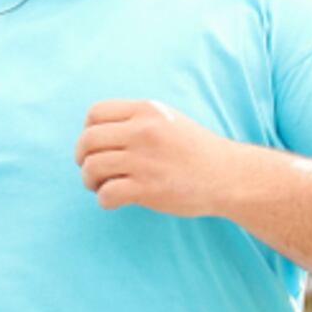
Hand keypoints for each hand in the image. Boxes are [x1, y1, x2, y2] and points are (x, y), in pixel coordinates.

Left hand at [75, 98, 248, 217]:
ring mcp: (145, 160)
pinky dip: (104, 200)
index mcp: (147, 110)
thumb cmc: (196, 151)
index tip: (99, 147)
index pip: (94, 113)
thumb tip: (94, 132)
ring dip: (90, 181)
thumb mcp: (168, 120)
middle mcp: (143, 131)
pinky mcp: (149, 188)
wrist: (229, 176)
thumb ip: (136, 120)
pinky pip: (106, 194)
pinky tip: (116, 200)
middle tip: (95, 171)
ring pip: (92, 167)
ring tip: (103, 186)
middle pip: (88, 140)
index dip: (88, 131)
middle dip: (83, 158)